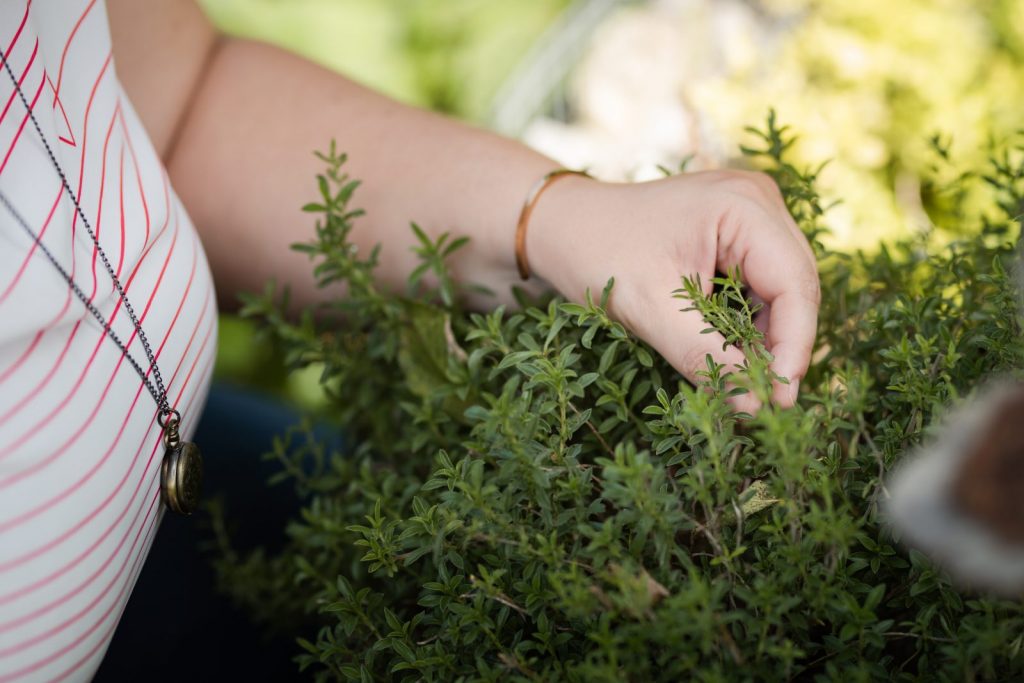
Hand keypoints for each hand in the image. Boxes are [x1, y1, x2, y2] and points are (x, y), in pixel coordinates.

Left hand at [529, 170, 819, 412]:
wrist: (561, 226)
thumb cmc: (596, 253)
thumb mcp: (649, 309)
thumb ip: (704, 356)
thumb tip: (755, 407)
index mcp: (743, 204)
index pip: (794, 283)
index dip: (793, 346)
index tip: (778, 400)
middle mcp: (757, 202)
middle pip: (794, 287)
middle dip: (781, 347)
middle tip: (766, 404)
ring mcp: (750, 217)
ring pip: (779, 293)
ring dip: (764, 341)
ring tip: (744, 387)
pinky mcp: (737, 236)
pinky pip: (758, 289)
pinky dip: (747, 326)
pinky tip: (731, 357)